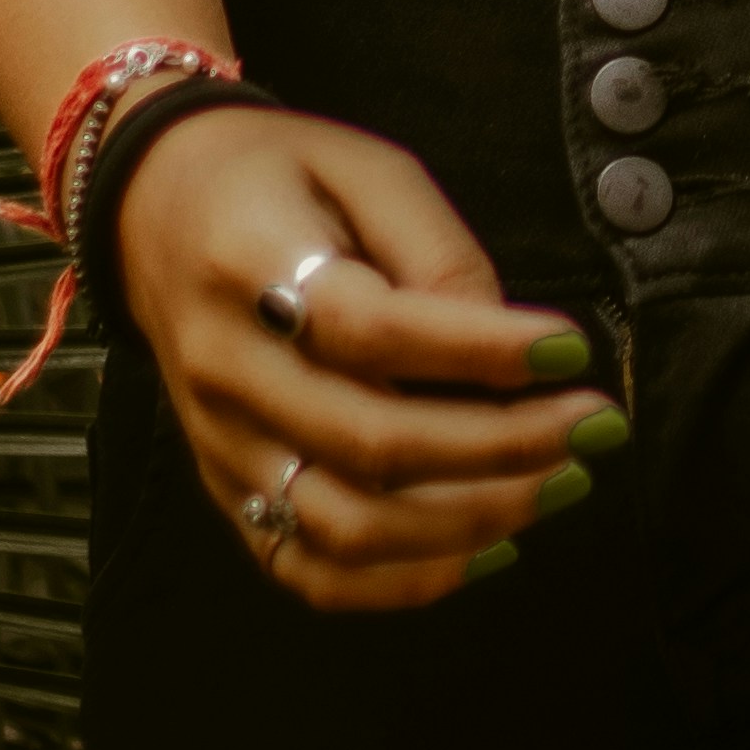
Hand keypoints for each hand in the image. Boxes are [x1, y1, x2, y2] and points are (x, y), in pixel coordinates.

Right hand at [114, 99, 614, 611]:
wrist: (155, 207)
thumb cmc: (282, 178)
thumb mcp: (368, 169)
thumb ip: (439, 253)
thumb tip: (515, 350)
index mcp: (252, 264)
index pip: (372, 329)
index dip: (481, 350)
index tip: (574, 351)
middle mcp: (226, 368)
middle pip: (368, 441)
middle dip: (502, 448)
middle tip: (593, 425)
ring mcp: (221, 443)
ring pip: (342, 528)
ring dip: (467, 523)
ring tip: (559, 486)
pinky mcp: (226, 490)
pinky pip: (306, 568)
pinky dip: (402, 580)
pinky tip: (488, 548)